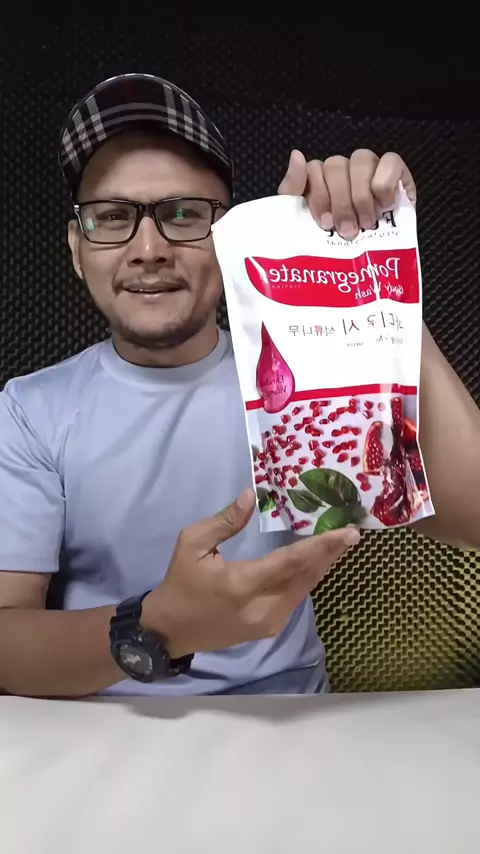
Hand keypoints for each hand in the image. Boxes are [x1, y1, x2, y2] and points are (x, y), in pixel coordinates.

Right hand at [142, 489, 359, 657]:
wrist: (169, 631)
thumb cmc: (179, 583)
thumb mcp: (191, 544)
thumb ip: (224, 522)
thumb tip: (251, 496)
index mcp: (242, 584)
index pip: (291, 562)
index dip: (322, 547)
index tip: (348, 534)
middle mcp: (262, 607)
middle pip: (306, 577)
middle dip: (330, 555)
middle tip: (352, 534)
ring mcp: (267, 623)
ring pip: (304, 590)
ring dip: (322, 567)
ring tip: (340, 545)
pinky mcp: (267, 629)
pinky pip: (295, 600)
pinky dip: (307, 580)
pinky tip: (317, 564)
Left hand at [278, 149, 415, 240]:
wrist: (360, 273)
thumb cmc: (329, 247)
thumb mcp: (301, 223)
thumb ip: (292, 189)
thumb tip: (297, 155)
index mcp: (318, 181)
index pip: (313, 168)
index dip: (319, 195)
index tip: (325, 223)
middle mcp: (343, 171)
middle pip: (336, 164)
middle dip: (341, 201)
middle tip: (348, 230)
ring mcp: (369, 169)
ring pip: (362, 160)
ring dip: (362, 195)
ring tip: (367, 223)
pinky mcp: (396, 173)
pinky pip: (391, 161)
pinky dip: (386, 182)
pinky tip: (385, 206)